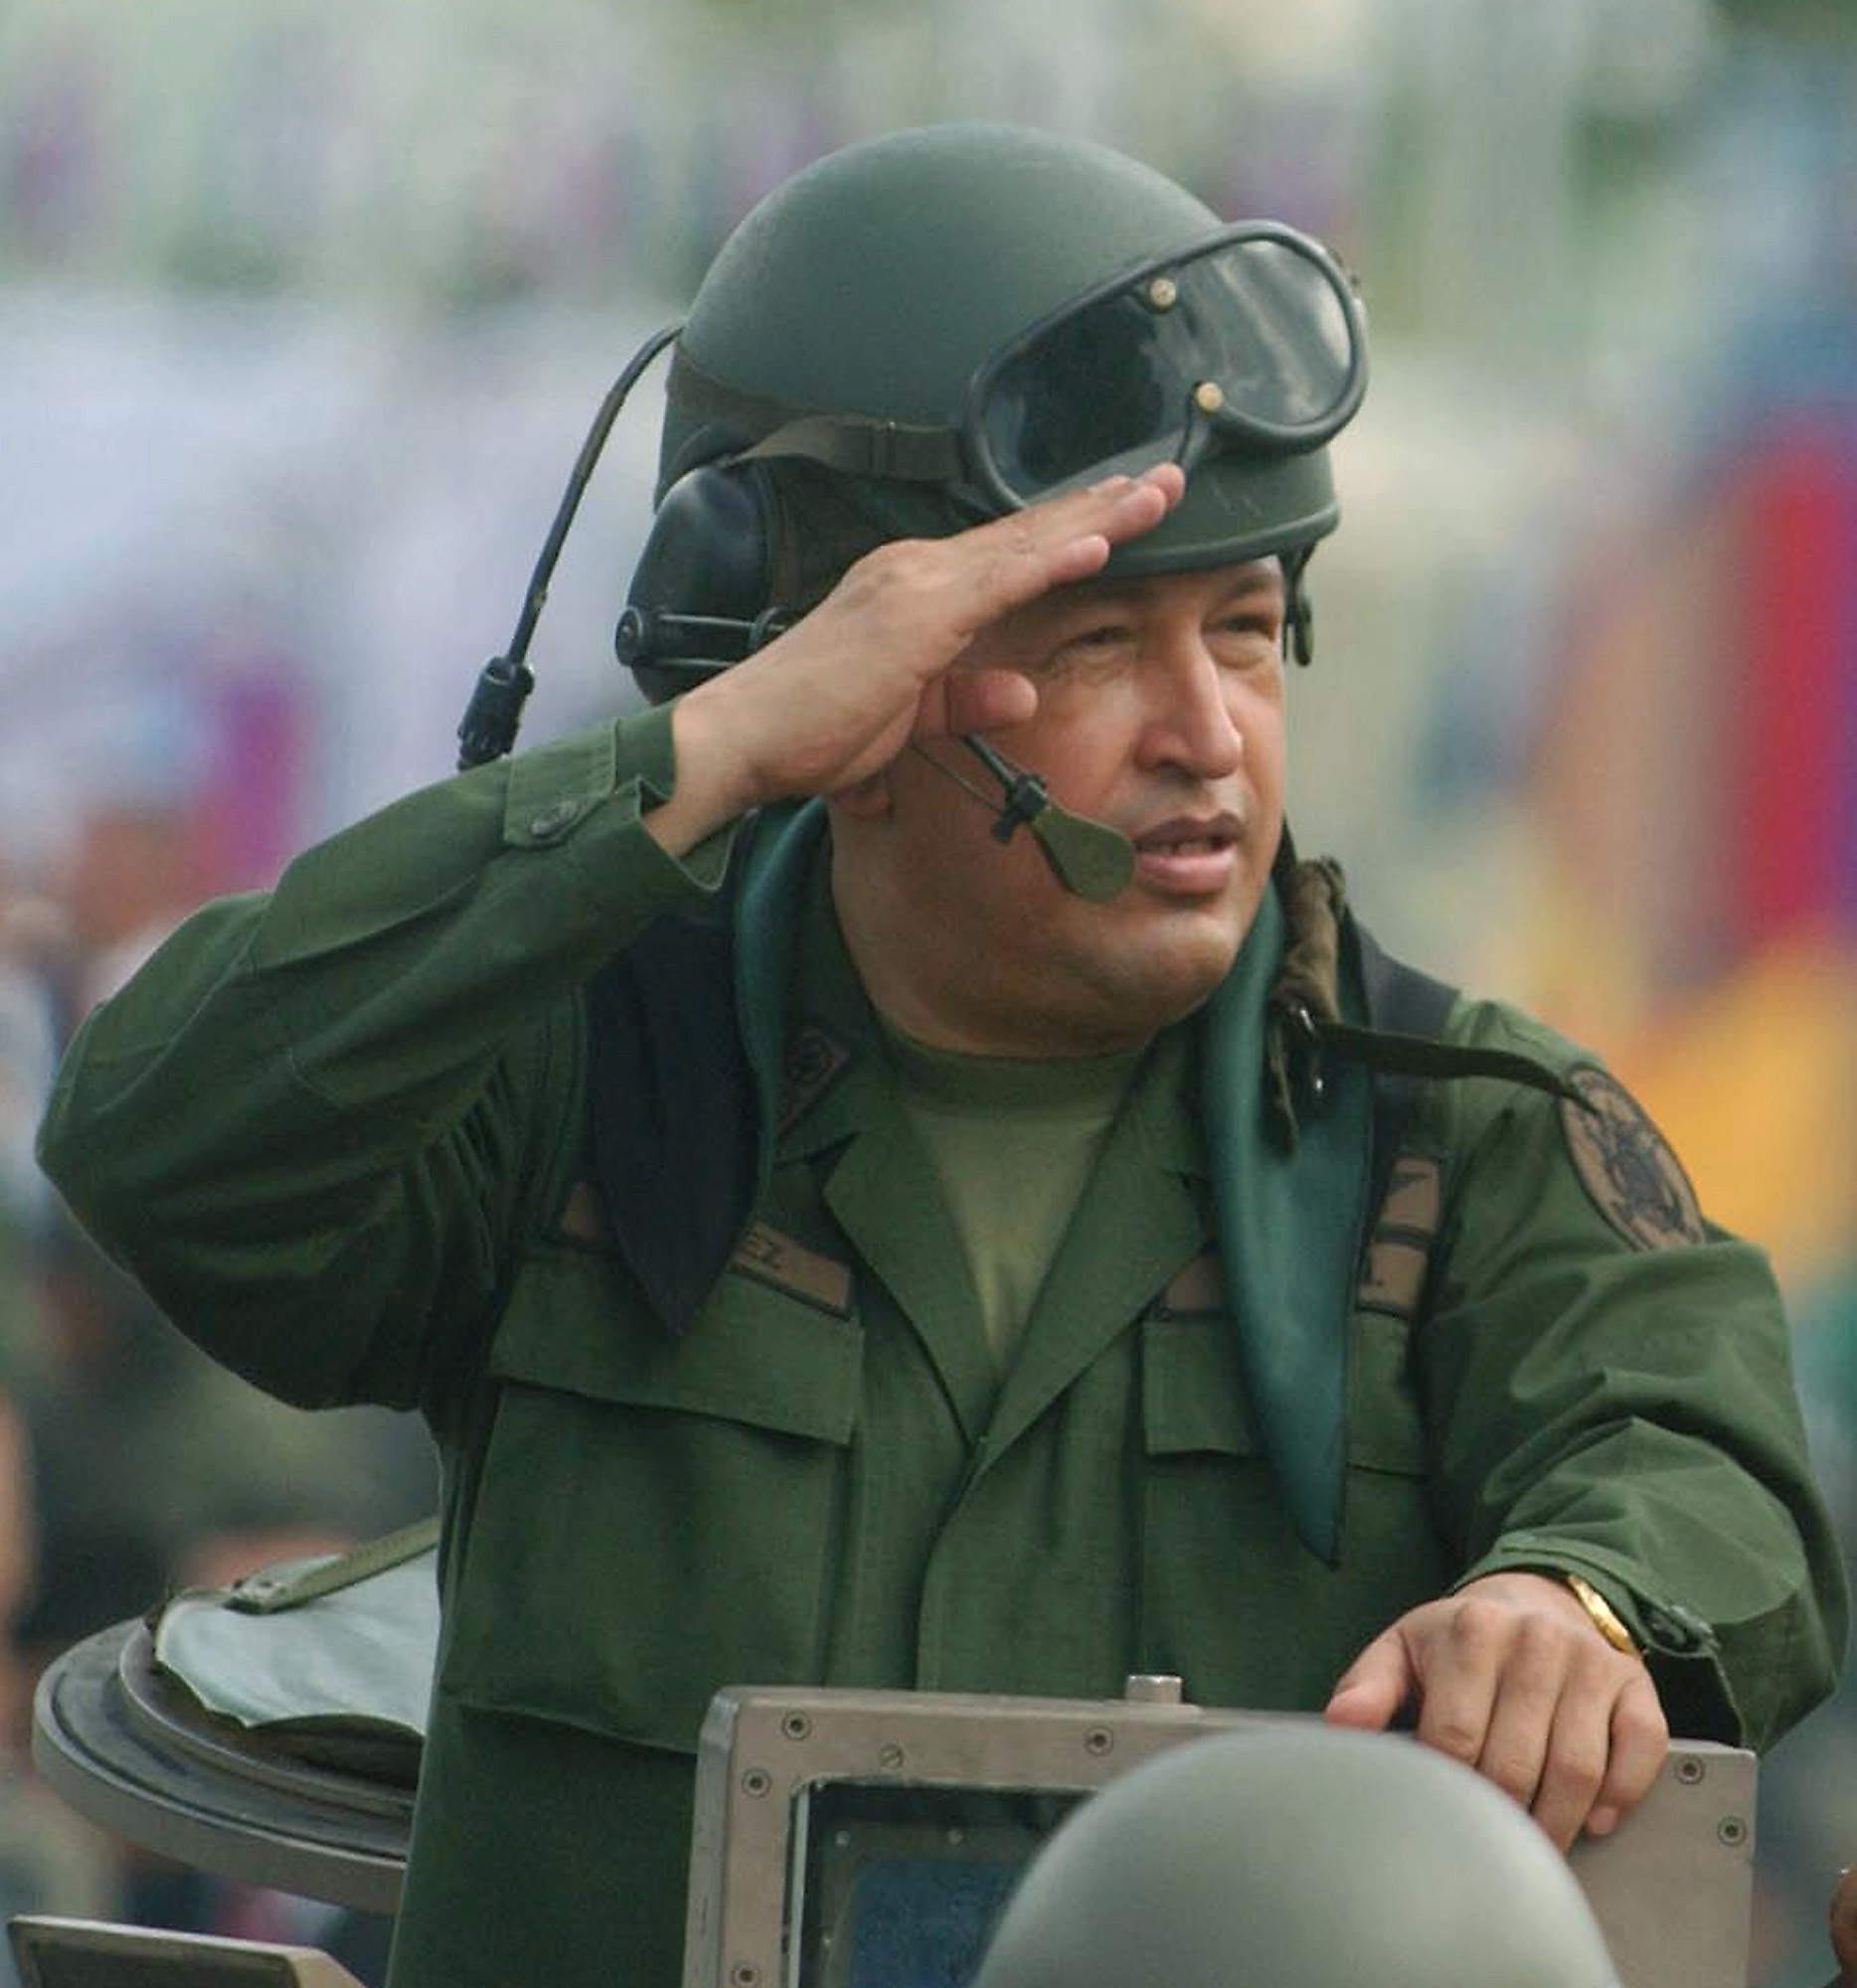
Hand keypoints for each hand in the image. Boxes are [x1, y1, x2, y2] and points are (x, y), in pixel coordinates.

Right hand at [647, 464, 1184, 853]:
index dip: (1074, 527)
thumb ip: (969, 701)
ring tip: (1159, 493)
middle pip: (1029, 532)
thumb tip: (1025, 694)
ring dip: (1099, 516)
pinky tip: (1102, 540)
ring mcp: (915, 585)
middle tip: (1171, 478)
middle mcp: (917, 571)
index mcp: (915, 589)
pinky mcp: (915, 617)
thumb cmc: (813, 733)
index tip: (1131, 509)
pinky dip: (1053, 559)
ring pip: (1026, 544)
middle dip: (1105, 504)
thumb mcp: (910, 720)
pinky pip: (1000, 582)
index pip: (1011, 553)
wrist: (746, 740)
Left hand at [1322, 1571, 1667, 1849]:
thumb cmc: (1459, 1640)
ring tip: (1534, 1852)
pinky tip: (1596, 1819)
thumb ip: (1367, 1687)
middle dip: (1500, 1818)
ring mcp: (1589, 1663)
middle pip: (1517, 1761)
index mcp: (1471, 1631)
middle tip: (1486, 1851)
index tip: (1437, 1819)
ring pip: (1578, 1767)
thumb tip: (1338, 1727)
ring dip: (1556, 1824)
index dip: (1446, 1790)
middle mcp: (1535, 1641)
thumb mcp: (1402, 1648)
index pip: (1455, 1736)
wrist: (1536, 1595)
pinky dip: (1622, 1794)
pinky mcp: (1634, 1683)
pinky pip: (1641, 1749)